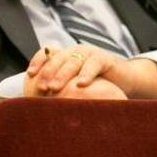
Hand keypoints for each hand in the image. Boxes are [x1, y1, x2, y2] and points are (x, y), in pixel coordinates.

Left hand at [25, 46, 156, 98]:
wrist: (125, 81)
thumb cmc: (99, 86)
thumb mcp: (77, 85)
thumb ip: (62, 88)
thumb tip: (39, 104)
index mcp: (66, 56)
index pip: (47, 54)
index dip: (38, 62)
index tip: (30, 75)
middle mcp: (76, 52)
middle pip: (57, 59)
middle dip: (48, 73)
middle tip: (42, 88)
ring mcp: (90, 54)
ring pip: (72, 62)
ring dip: (62, 75)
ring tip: (55, 88)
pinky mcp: (105, 59)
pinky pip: (93, 65)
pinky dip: (86, 74)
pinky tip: (81, 84)